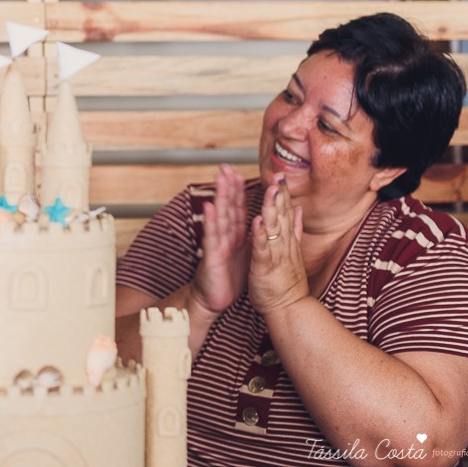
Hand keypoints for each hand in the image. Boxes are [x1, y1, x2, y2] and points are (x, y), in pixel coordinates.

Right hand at [188, 164, 251, 316]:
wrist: (212, 299)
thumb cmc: (228, 277)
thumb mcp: (243, 253)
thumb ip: (248, 235)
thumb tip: (258, 220)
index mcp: (234, 235)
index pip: (237, 208)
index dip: (238, 190)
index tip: (238, 171)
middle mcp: (224, 236)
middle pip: (227, 207)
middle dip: (228, 187)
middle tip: (226, 167)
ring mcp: (216, 244)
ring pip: (219, 217)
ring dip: (220, 197)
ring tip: (221, 179)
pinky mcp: (211, 256)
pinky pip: (212, 238)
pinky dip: (210, 222)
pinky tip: (210, 208)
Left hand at [248, 173, 308, 315]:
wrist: (290, 308)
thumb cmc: (287, 281)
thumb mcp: (293, 251)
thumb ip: (295, 229)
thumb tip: (298, 210)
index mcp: (287, 240)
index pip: (285, 212)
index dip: (282, 194)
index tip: (280, 176)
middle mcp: (283, 244)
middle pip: (281, 216)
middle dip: (278, 195)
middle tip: (278, 176)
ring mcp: (275, 254)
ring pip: (273, 228)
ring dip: (271, 209)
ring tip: (270, 190)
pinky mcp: (265, 266)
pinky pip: (261, 248)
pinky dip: (260, 235)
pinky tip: (257, 221)